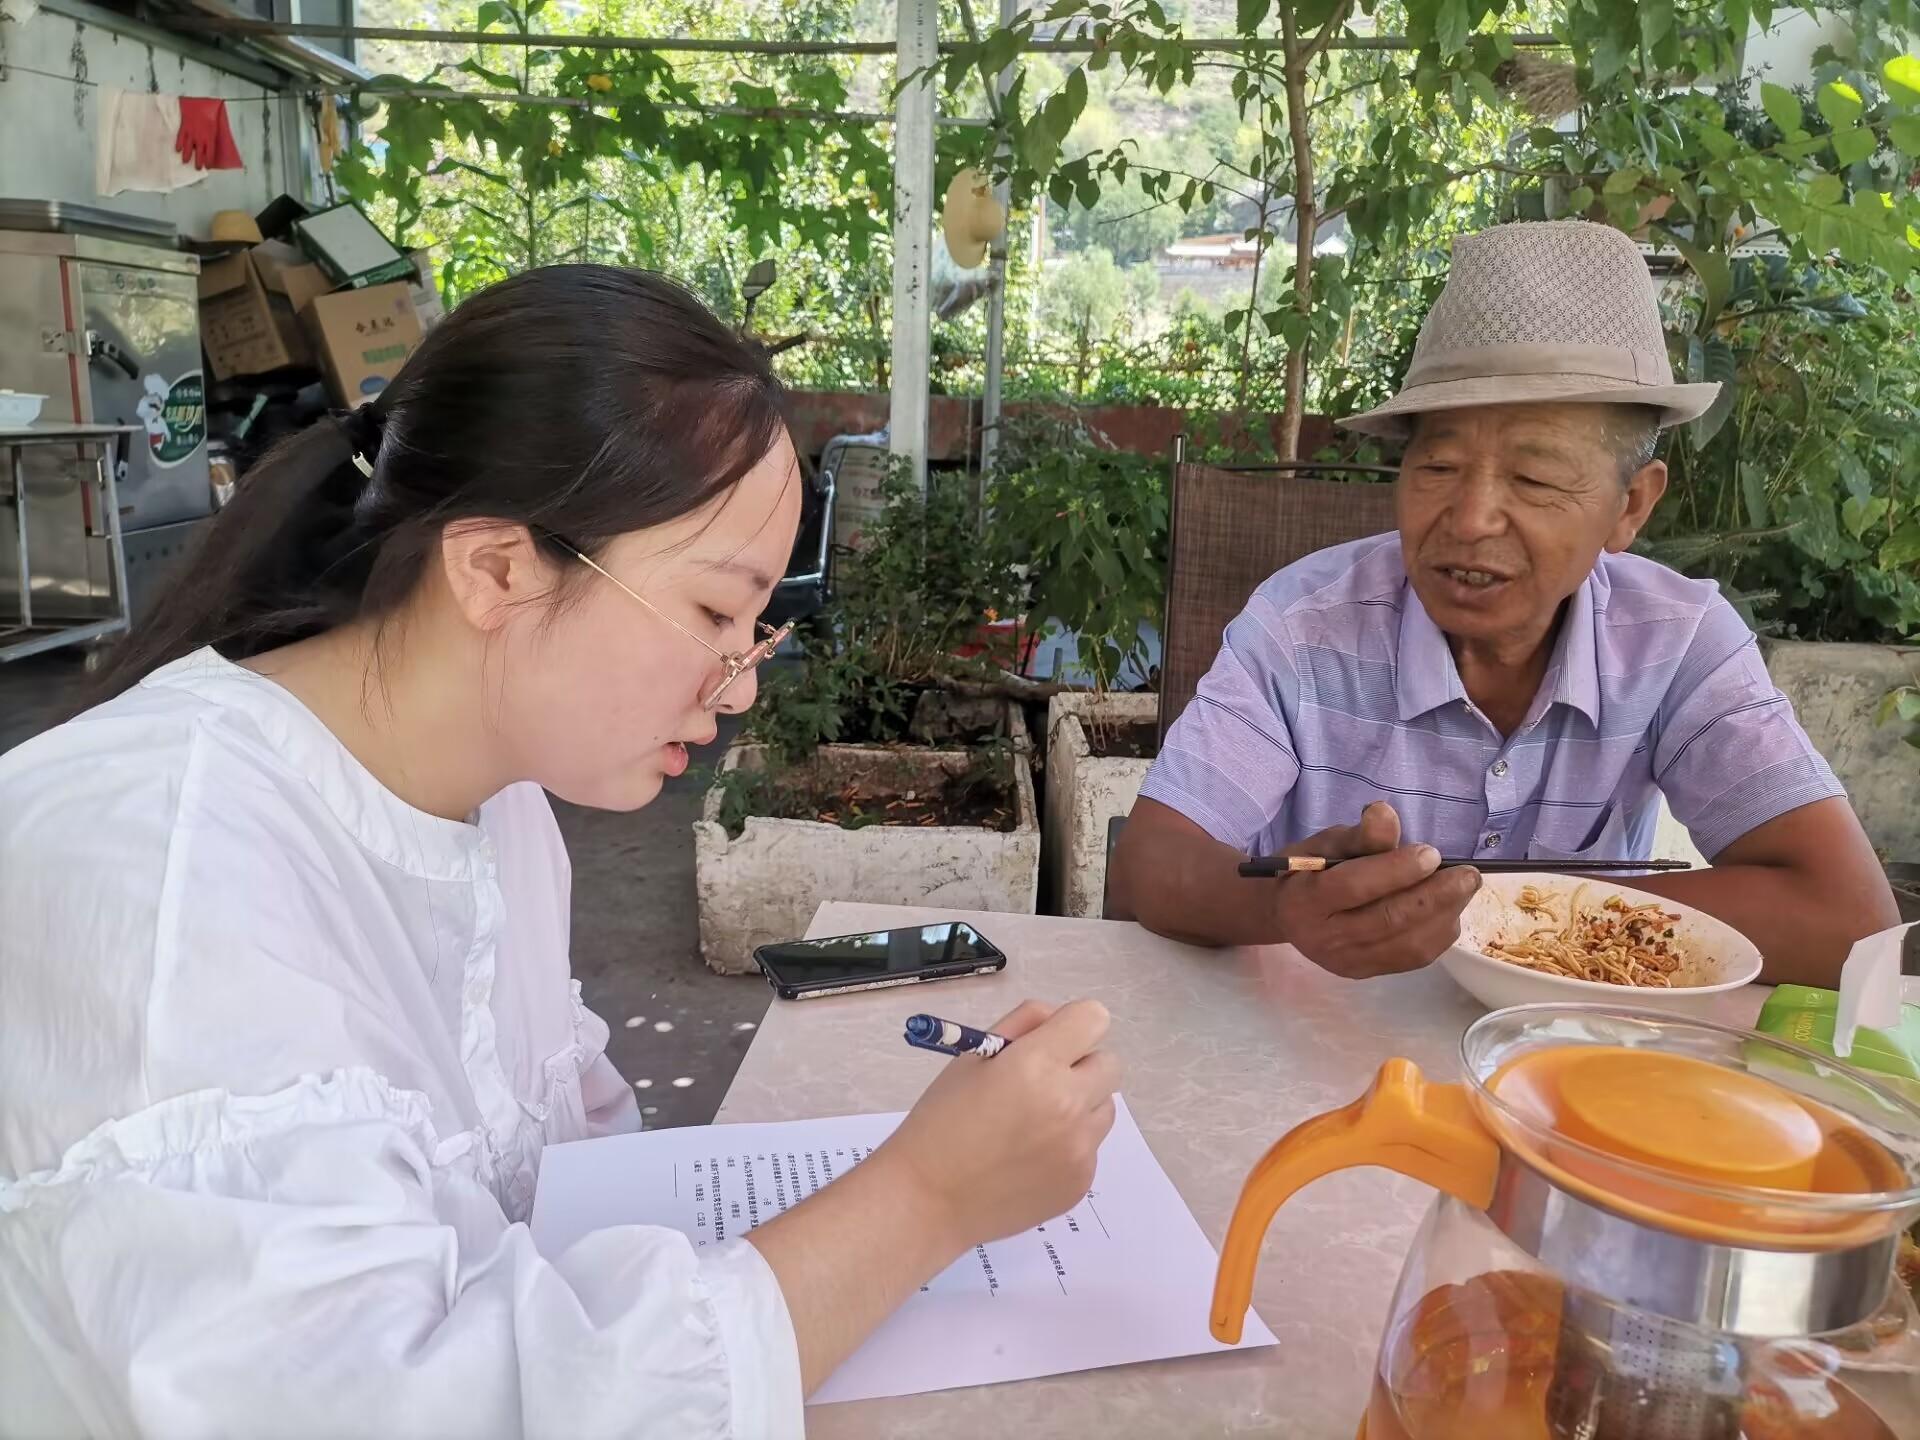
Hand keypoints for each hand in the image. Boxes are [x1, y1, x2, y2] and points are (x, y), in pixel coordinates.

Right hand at [877, 999, 1118, 1253]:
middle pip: (1109, 1063)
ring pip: (1104, 1106)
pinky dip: (1069, 1145)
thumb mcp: (971, 1058)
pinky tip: (1029, 1157)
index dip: (1072, 1025)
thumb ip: (1020, 1026)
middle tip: (1041, 1083)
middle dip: (1080, 1065)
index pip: (1093, 1018)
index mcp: (1036, 1065)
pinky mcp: (1081, 1181)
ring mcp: (1079, 1148)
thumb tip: (1056, 1019)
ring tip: (1034, 1123)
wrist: (928, 1200)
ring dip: (1080, 1105)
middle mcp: (1067, 1104)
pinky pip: (1090, 1147)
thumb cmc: (940, 1122)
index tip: (1052, 1042)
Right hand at [1268, 801, 1480, 977]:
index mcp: (1305, 900)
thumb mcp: (1327, 843)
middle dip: (1435, 896)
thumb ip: (1359, 834)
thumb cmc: (1310, 870)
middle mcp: (1323, 938)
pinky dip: (1438, 934)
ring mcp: (1346, 962)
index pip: (1355, 886)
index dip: (1397, 869)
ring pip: (1406, 945)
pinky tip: (1448, 911)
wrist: (1289, 914)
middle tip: (1468, 875)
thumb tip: (1386, 814)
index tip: (1431, 853)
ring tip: (1464, 889)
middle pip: (1388, 920)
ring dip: (1444, 916)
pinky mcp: (1365, 973)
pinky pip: (1412, 959)